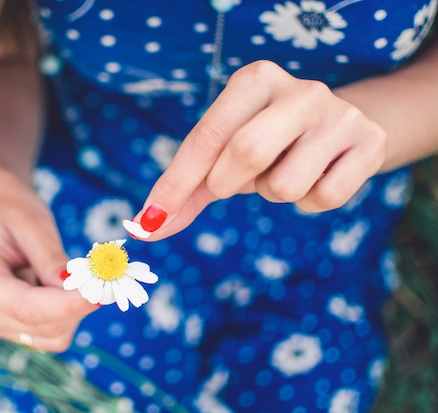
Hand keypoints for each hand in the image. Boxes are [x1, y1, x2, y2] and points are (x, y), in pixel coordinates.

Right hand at [0, 167, 96, 351]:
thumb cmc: (10, 210)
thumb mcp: (33, 224)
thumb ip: (51, 259)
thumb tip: (78, 289)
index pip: (27, 308)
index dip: (67, 305)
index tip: (100, 293)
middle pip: (42, 326)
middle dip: (75, 304)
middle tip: (96, 272)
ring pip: (51, 336)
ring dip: (71, 309)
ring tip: (58, 271)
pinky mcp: (11, 328)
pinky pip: (51, 334)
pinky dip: (66, 313)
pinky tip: (56, 285)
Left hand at [125, 60, 385, 240]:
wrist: (341, 124)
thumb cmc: (268, 139)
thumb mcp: (224, 152)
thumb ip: (187, 187)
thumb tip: (146, 228)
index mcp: (255, 80)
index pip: (207, 136)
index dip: (176, 183)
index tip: (149, 221)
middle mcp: (300, 89)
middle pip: (246, 154)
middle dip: (228, 184)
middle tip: (233, 182)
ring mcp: (340, 114)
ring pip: (284, 186)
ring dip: (271, 193)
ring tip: (284, 169)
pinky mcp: (370, 142)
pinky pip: (323, 199)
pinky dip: (309, 202)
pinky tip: (316, 176)